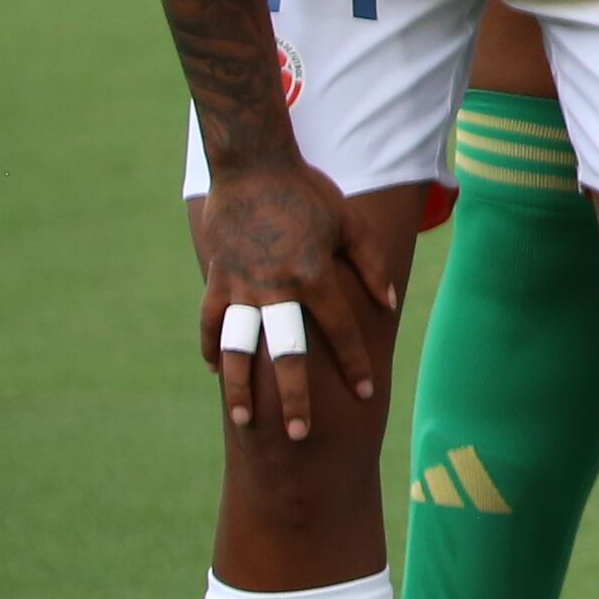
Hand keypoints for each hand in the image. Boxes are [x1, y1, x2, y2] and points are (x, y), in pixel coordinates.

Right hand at [196, 159, 387, 438]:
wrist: (253, 165)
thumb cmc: (309, 192)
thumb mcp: (351, 223)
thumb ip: (370, 266)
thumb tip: (389, 304)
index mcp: (315, 274)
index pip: (341, 331)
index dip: (356, 364)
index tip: (367, 392)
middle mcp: (277, 287)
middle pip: (286, 354)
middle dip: (295, 397)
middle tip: (302, 434)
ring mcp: (241, 285)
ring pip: (238, 347)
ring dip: (240, 387)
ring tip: (245, 421)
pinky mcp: (216, 278)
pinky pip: (210, 322)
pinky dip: (211, 348)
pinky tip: (215, 372)